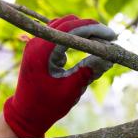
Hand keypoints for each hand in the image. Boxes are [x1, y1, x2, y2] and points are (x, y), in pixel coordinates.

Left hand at [4, 15, 115, 137]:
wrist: (25, 114)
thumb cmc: (46, 106)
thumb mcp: (71, 90)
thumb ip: (89, 71)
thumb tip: (110, 58)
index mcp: (42, 51)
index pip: (71, 29)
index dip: (94, 28)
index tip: (112, 35)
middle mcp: (37, 43)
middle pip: (68, 23)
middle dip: (91, 29)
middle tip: (109, 39)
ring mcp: (36, 44)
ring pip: (64, 27)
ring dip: (83, 32)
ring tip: (101, 44)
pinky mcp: (39, 49)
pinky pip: (60, 35)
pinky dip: (75, 38)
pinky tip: (87, 49)